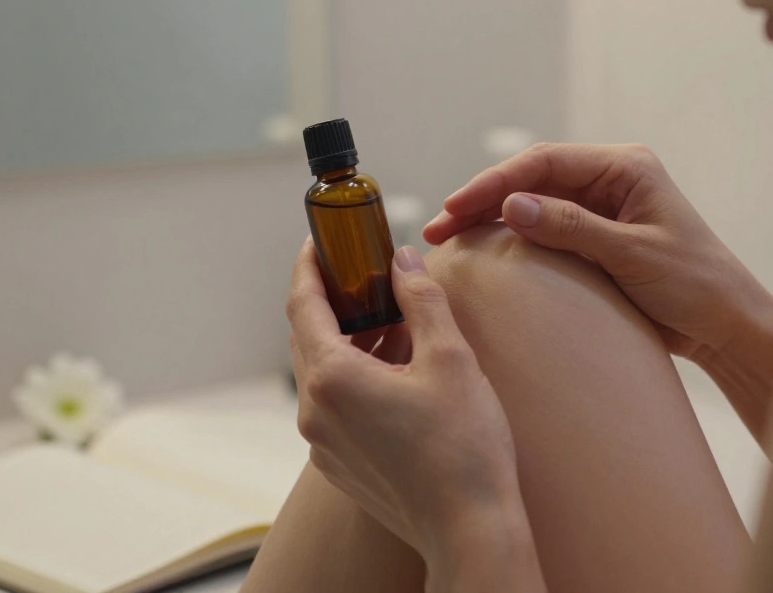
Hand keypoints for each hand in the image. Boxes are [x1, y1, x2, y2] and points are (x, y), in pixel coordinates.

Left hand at [287, 240, 538, 583]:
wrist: (469, 529)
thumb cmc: (463, 447)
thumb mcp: (450, 358)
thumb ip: (421, 300)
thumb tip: (401, 262)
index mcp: (332, 377)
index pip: (303, 303)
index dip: (309, 265)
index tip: (320, 241)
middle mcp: (315, 410)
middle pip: (308, 336)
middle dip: (332, 300)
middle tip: (364, 273)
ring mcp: (323, 442)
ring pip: (322, 371)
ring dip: (348, 340)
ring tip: (393, 321)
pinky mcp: (339, 464)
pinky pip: (334, 404)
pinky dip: (354, 375)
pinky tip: (396, 370)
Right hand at [425, 143, 772, 362]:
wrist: (729, 327)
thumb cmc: (696, 285)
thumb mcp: (632, 254)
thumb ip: (573, 227)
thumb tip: (511, 206)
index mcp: (624, 167)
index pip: (543, 163)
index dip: (494, 183)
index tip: (455, 206)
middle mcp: (610, 180)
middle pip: (531, 179)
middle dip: (482, 200)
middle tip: (437, 228)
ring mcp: (603, 209)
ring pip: (533, 204)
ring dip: (491, 219)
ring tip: (449, 239)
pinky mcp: (598, 239)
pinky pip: (546, 230)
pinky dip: (513, 238)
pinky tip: (483, 253)